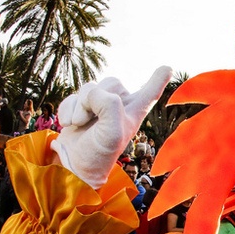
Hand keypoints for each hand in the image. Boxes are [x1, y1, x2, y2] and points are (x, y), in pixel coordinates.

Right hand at [51, 66, 172, 188]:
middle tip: (87, 120)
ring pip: (89, 87)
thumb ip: (109, 105)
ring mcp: (98, 106)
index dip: (158, 79)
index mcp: (134, 112)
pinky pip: (72, 96)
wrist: (73, 165)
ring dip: (78, 107)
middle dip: (94, 99)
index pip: (150, 93)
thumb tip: (95, 92)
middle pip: (111, 81)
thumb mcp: (112, 132)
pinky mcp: (79, 108)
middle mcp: (119, 106)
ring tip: (79, 125)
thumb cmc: (98, 153)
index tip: (167, 68)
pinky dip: (66, 110)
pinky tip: (68, 125)